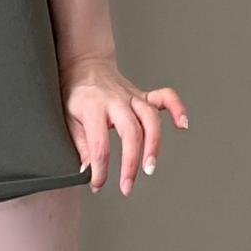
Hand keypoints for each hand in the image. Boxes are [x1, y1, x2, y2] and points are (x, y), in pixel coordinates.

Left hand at [59, 52, 188, 194]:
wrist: (84, 65)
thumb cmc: (76, 94)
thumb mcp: (68, 117)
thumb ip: (79, 144)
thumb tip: (86, 171)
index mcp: (92, 106)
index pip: (99, 144)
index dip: (100, 170)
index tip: (97, 184)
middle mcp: (115, 100)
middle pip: (130, 131)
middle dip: (131, 162)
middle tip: (127, 186)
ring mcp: (131, 97)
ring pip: (150, 118)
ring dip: (154, 144)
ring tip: (150, 167)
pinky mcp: (143, 95)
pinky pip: (165, 97)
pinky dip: (177, 108)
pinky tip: (183, 124)